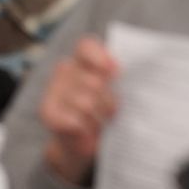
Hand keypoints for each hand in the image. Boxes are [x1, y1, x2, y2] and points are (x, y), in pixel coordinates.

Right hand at [40, 35, 118, 184]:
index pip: (86, 47)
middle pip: (94, 81)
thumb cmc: (106, 110)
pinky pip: (72, 120)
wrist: (85, 141)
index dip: (100, 58)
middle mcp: (66, 70)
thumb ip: (123, 81)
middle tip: (115, 112)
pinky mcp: (48, 111)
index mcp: (83, 58)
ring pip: (85, 103)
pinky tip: (86, 131)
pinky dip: (85, 129)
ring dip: (99, 117)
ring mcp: (53, 89)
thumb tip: (140, 77)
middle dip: (110, 101)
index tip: (117, 72)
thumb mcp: (118, 92)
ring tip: (102, 123)